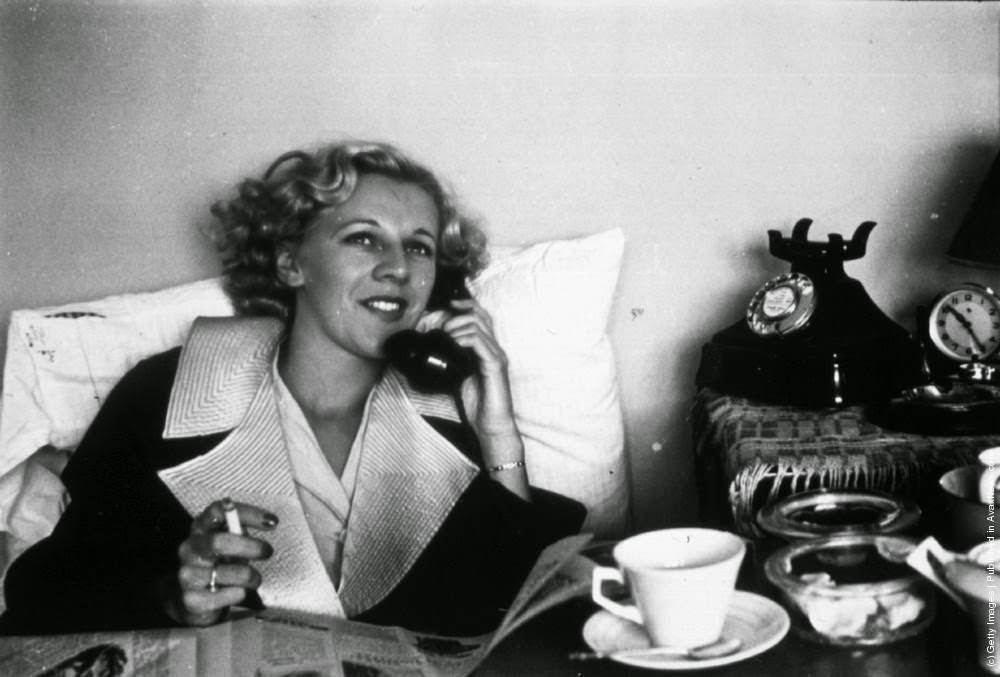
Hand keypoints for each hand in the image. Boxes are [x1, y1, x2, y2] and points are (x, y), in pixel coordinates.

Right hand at [165, 500, 277, 626]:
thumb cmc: (220, 565)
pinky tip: (237, 592)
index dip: (247, 513)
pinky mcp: (192, 599)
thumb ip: (241, 531)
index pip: (218, 511)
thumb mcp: (230, 544)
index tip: (272, 522)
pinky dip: (240, 593)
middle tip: (267, 551)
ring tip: (253, 579)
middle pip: (218, 542)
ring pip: (226, 572)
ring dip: (250, 576)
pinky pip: (227, 595)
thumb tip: (267, 521)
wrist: (193, 600)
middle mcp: (190, 549)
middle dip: (249, 546)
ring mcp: (187, 574)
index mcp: (200, 529)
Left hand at [443, 299, 529, 499]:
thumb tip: (430, 352)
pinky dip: (465, 339)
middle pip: (481, 315)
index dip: (466, 305)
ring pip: (479, 326)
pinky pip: (481, 343)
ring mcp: (496, 356)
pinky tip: (454, 344)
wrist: (491, 425)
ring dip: (458, 326)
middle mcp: (494, 349)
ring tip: (445, 335)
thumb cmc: (477, 404)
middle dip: (458, 314)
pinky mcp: (495, 365)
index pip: (481, 316)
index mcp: (487, 349)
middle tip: (442, 325)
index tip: (448, 303)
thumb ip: (451, 362)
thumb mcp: (458, 377)